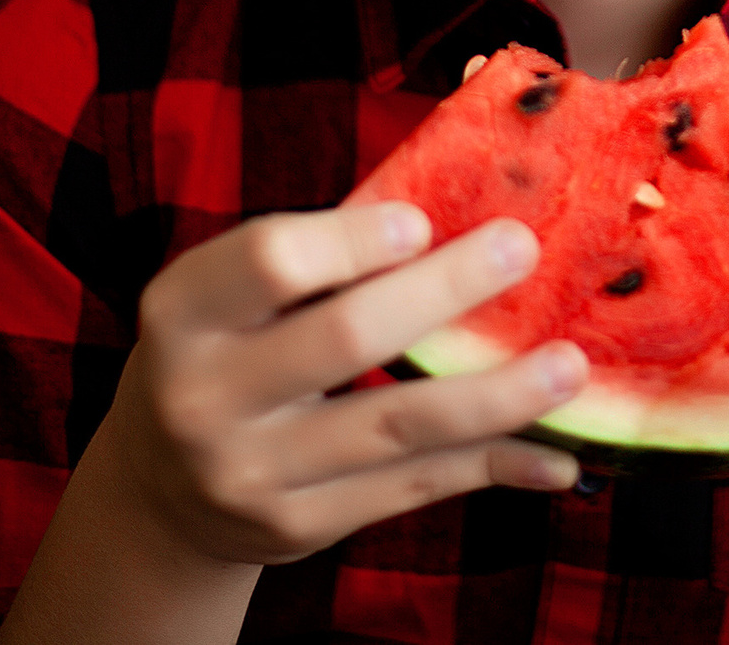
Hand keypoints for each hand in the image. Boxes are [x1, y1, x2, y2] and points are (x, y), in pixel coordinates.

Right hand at [103, 201, 587, 567]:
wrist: (159, 486)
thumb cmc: (224, 350)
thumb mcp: (230, 296)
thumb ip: (319, 256)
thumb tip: (454, 204)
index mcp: (184, 311)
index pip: (269, 262)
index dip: (351, 240)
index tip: (422, 220)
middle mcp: (205, 395)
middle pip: (344, 337)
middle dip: (444, 291)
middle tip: (523, 249)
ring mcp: (252, 470)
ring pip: (396, 426)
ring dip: (495, 395)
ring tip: (570, 366)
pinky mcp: (299, 525)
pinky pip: (412, 488)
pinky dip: (492, 466)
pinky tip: (555, 457)